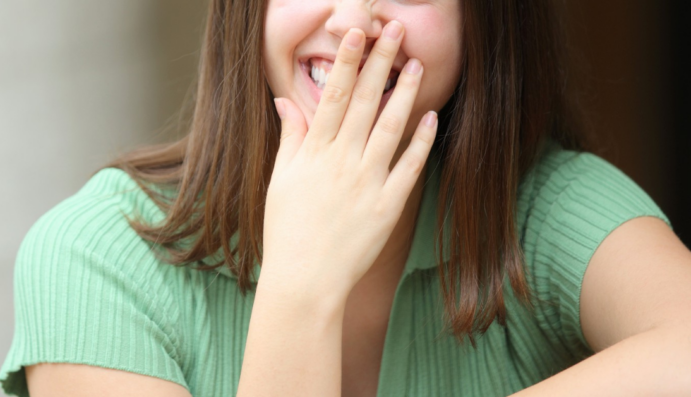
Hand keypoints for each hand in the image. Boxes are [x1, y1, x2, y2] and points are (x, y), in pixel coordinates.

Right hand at [261, 21, 437, 299]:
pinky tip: (430, 117)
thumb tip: (284, 102)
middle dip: (381, 62)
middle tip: (394, 30)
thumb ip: (289, 138)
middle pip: (366, 102)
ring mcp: (368, 183)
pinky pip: (408, 168)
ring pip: (390, 128)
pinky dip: (420, 142)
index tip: (357, 33)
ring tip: (416, 63)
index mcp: (315, 153)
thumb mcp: (280, 181)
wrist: (305, 280)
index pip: (334, 96)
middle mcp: (343, 161)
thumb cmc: (287, 231)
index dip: (348, 62)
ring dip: (405, 93)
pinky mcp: (388, 207)